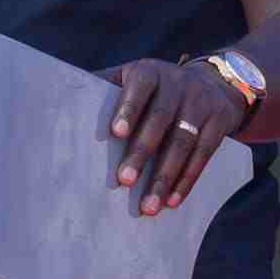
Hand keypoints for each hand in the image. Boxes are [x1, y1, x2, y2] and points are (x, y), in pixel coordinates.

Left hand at [98, 58, 251, 216]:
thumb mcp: (137, 77)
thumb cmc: (159, 87)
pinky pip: (203, 156)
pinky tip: (172, 202)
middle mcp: (178, 85)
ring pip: (183, 142)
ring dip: (165, 177)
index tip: (115, 133)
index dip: (129, 108)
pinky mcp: (219, 124)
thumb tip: (60, 97)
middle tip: (124, 180)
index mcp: (150, 72)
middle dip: (142, 152)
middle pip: (161, 119)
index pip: (140, 87)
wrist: (216, 83)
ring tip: (148, 206)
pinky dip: (187, 180)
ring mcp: (201, 104)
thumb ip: (106, 86)